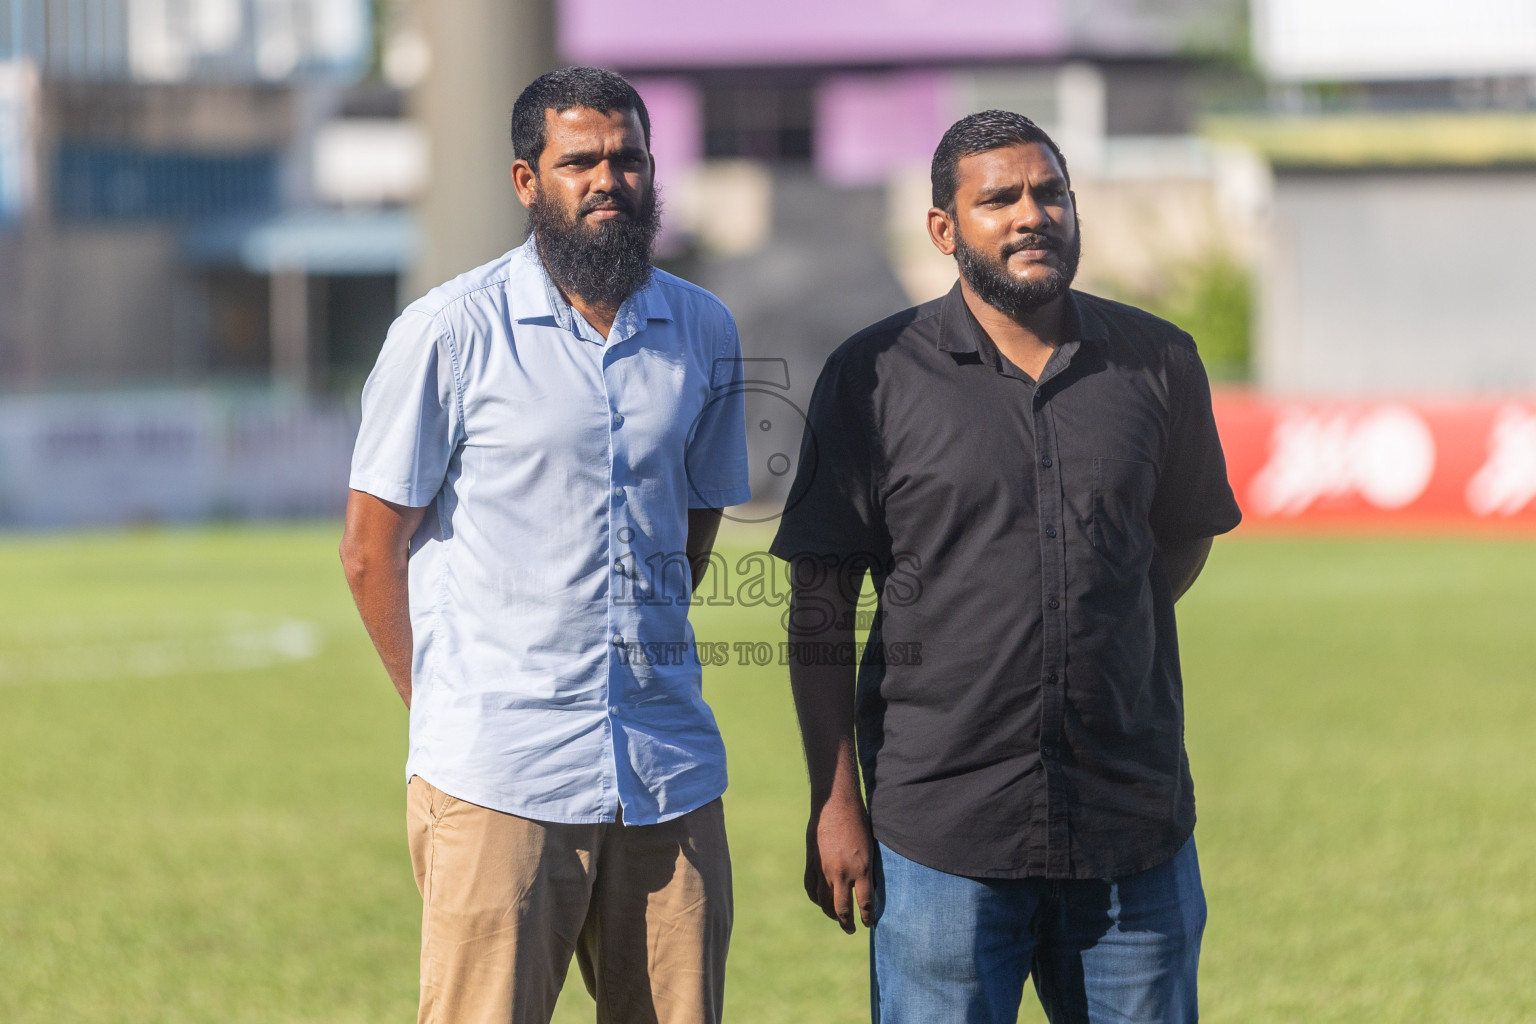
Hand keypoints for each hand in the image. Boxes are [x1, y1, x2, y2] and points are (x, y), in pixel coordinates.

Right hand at [804, 790, 874, 933]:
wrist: (834, 805)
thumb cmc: (858, 822)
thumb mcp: (869, 848)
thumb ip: (865, 870)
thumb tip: (863, 889)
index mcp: (861, 869)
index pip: (865, 903)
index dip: (867, 917)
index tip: (868, 924)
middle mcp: (842, 873)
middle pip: (842, 909)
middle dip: (847, 924)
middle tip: (851, 930)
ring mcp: (824, 870)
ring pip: (824, 902)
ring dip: (830, 914)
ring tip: (836, 918)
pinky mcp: (811, 863)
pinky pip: (811, 888)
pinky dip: (816, 899)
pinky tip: (820, 901)